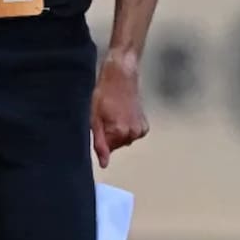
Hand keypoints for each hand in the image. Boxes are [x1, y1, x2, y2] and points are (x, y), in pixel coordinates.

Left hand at [91, 53, 148, 168]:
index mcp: (119, 132)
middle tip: (106, 117)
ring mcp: (140, 129)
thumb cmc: (104, 93)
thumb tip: (104, 164)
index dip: (100, 139)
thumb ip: (99, 143)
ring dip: (118, 132)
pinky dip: (127, 128)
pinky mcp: (145, 125)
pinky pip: (133, 135)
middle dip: (109, 136)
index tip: (99, 125)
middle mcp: (133, 133)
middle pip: (116, 146)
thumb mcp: (94, 117)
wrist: (121, 75)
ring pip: (124, 140)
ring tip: (114, 113)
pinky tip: (123, 114)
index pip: (106, 150)